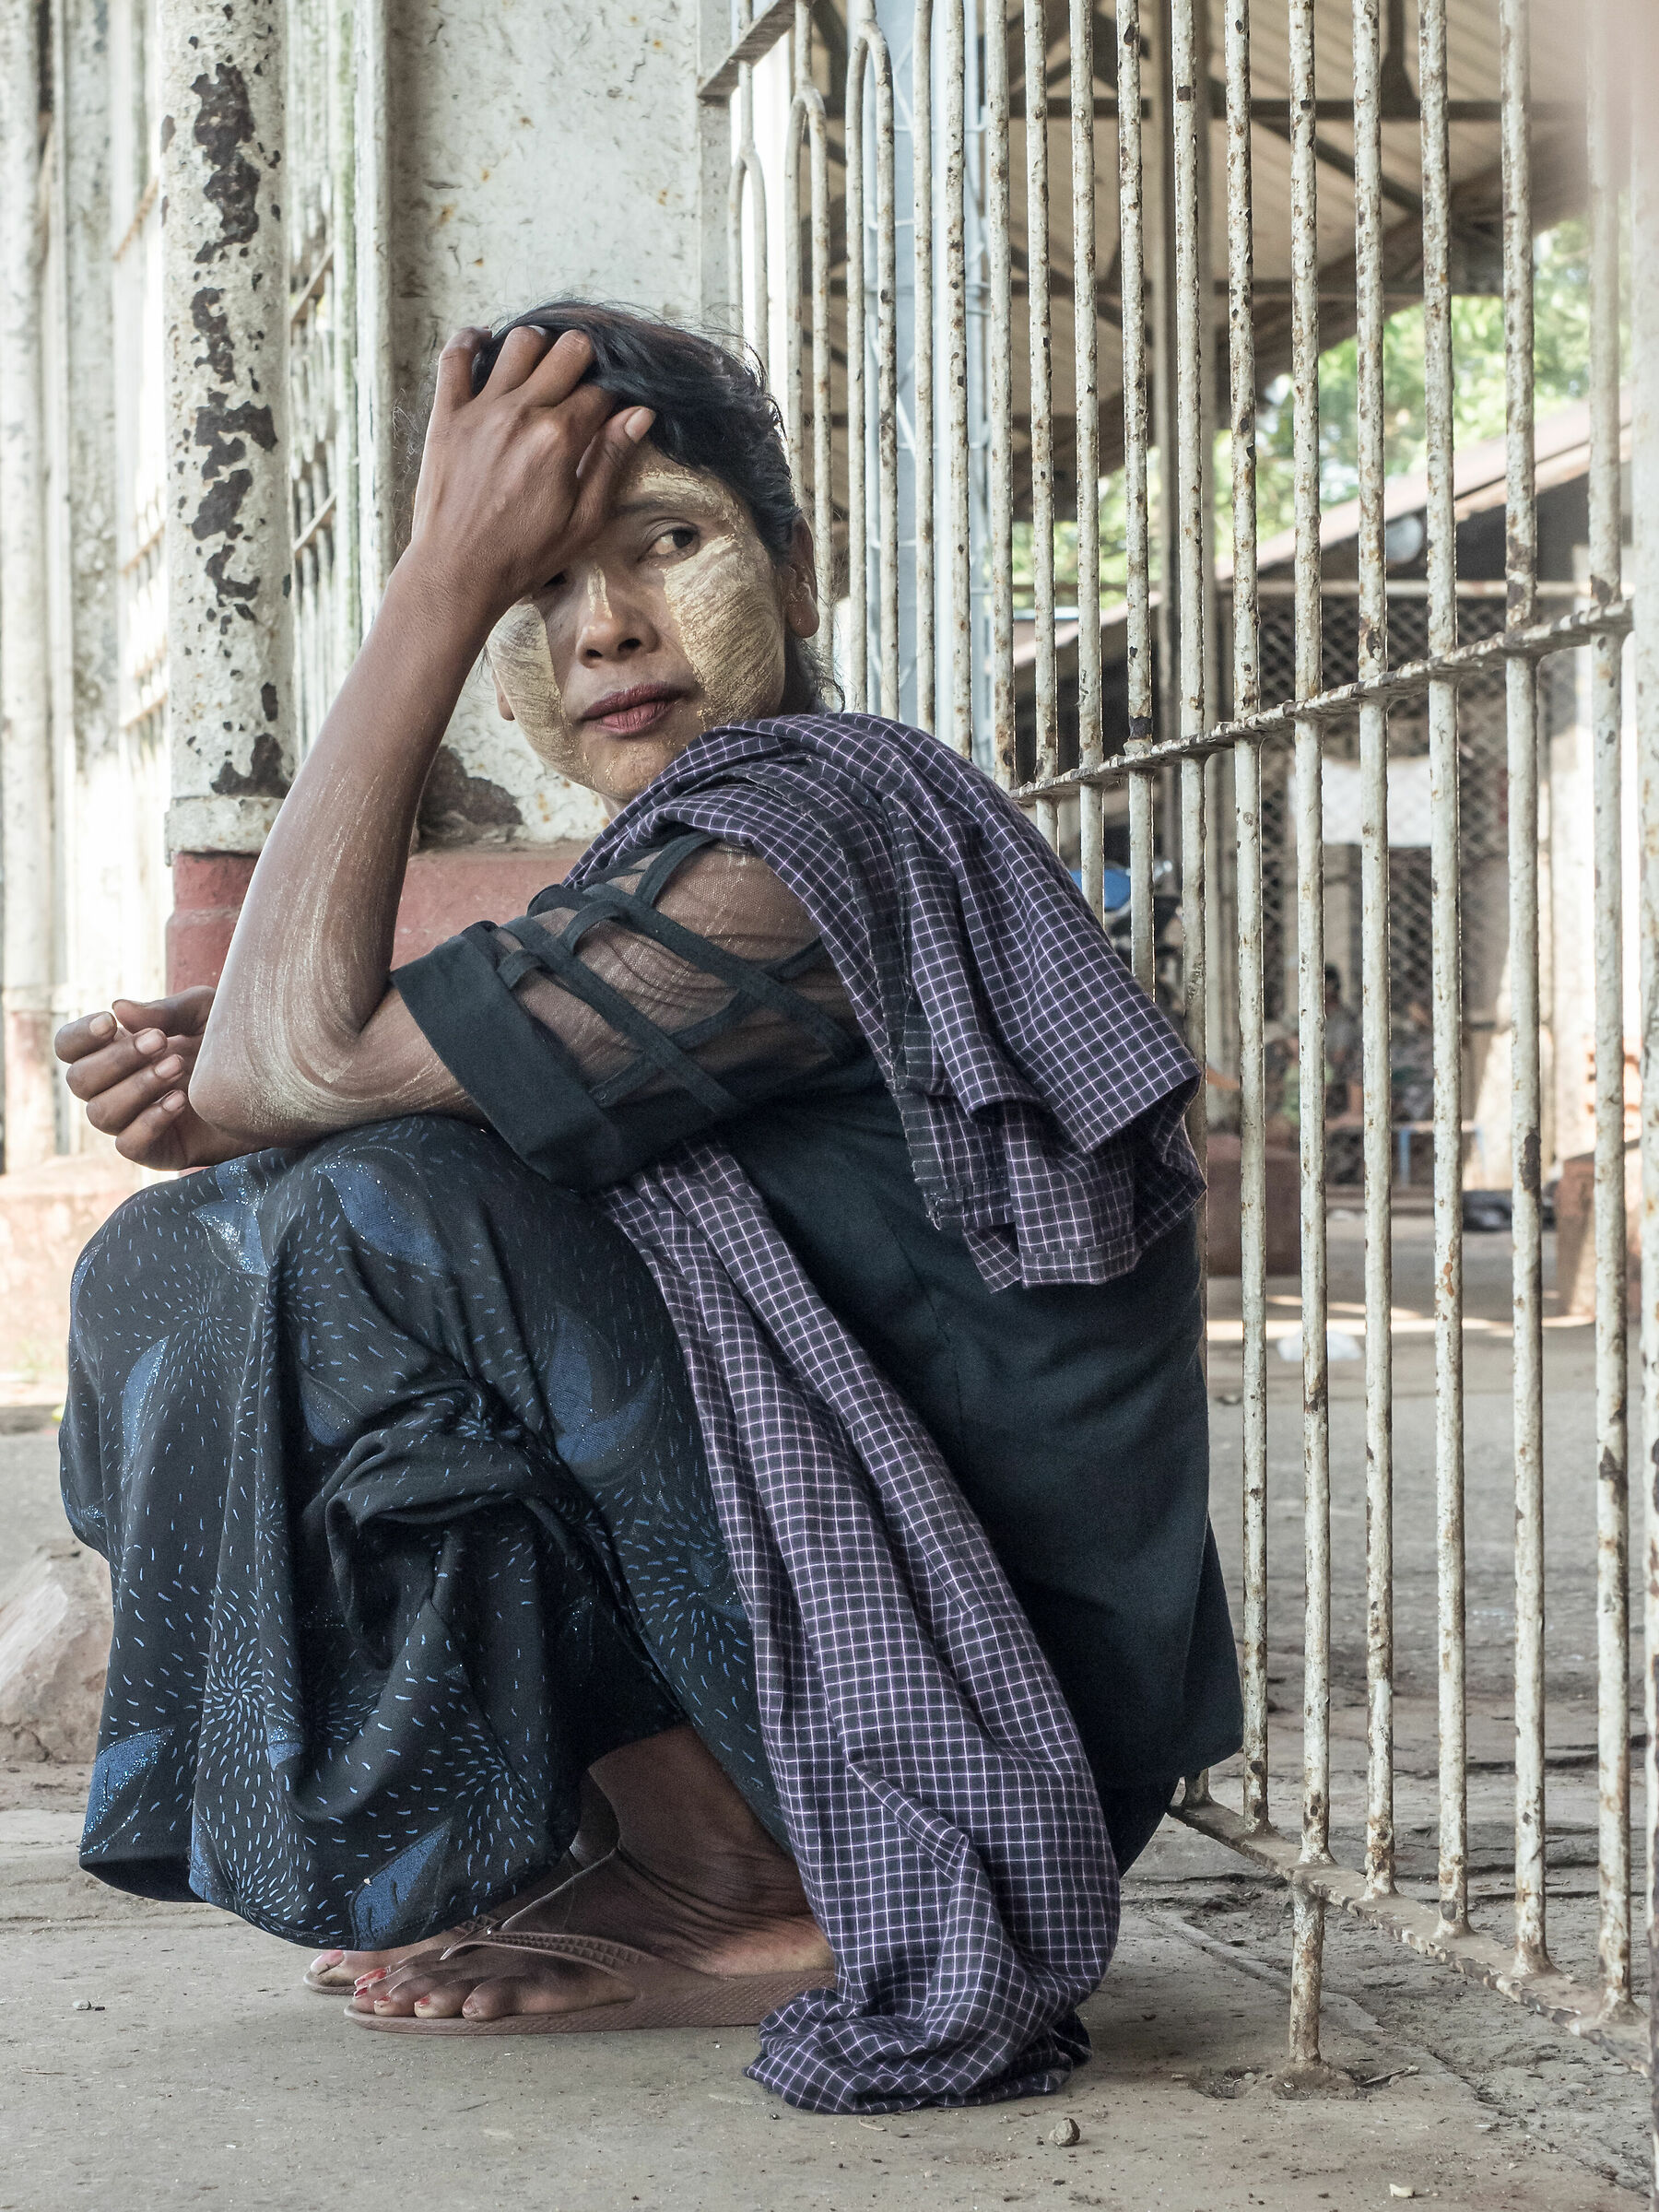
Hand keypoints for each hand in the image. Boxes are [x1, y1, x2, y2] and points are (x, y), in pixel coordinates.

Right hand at [55, 989, 248, 1169]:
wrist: (279, 1086)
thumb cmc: (237, 1045)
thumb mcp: (206, 1014)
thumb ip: (166, 1011)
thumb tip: (119, 1008)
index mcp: (120, 1052)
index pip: (70, 1048)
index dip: (79, 1037)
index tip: (110, 1023)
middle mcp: (119, 1089)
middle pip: (79, 1081)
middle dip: (116, 1059)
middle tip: (160, 1044)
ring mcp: (136, 1122)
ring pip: (100, 1113)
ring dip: (135, 1087)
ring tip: (177, 1068)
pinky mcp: (160, 1151)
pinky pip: (128, 1145)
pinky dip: (149, 1121)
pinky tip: (180, 1100)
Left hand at [404, 326, 654, 629]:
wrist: (458, 572)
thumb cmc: (525, 555)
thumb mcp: (585, 520)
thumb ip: (611, 461)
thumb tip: (640, 414)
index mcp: (560, 439)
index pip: (601, 391)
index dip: (613, 397)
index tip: (610, 409)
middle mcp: (522, 413)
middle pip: (568, 350)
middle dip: (584, 360)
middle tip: (580, 384)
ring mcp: (480, 408)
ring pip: (520, 341)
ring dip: (539, 348)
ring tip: (540, 371)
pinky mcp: (446, 413)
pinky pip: (456, 356)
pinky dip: (472, 340)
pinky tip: (486, 344)